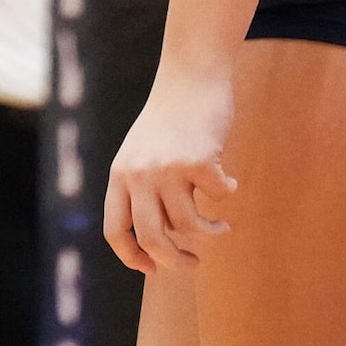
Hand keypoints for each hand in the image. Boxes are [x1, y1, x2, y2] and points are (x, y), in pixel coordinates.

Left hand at [104, 73, 238, 273]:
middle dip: (175, 261)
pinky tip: (229, 182)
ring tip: (220, 227)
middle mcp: (138, 173)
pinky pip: (218, 197)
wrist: (189, 77)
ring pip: (188, 225)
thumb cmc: (169, 120)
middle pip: (153, 238)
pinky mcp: (197, 160)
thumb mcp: (141, 154)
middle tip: (192, 263)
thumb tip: (160, 246)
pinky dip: (227, 194)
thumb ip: (143, 191)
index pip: (115, 230)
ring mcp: (166, 167)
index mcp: (119, 174)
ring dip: (210, 233)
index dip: (132, 257)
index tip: (153, 269)